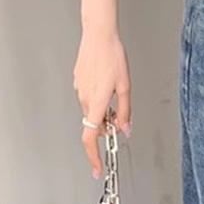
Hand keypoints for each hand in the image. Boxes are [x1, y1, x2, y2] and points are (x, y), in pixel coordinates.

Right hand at [72, 29, 131, 177]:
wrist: (99, 35)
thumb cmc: (113, 57)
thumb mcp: (126, 87)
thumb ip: (125, 111)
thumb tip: (125, 129)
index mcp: (96, 102)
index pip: (90, 137)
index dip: (93, 156)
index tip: (97, 168)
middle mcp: (84, 99)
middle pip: (93, 124)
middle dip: (105, 127)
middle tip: (119, 117)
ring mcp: (79, 90)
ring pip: (91, 111)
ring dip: (102, 112)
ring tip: (114, 92)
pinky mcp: (78, 82)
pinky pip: (88, 99)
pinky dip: (97, 100)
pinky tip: (105, 83)